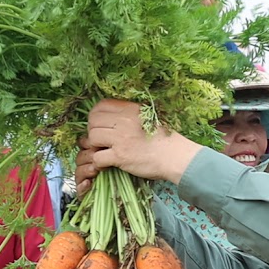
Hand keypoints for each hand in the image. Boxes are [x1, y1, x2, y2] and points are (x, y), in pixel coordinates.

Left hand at [76, 99, 197, 190]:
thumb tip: (115, 114)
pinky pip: (97, 157)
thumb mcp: (149, 116)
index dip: (96, 115)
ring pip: (92, 138)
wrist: (176, 156)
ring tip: (105, 150)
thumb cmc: (166, 138)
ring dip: (95, 146)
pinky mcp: (120, 156)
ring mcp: (120, 139)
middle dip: (94, 131)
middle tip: (101, 140)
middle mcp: (123, 121)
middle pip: (93, 121)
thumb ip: (131, 113)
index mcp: (131, 109)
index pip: (101, 105)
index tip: (100, 124)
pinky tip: (108, 163)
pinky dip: (99, 162)